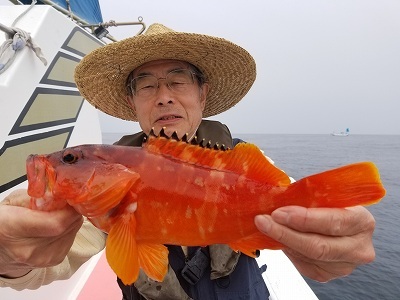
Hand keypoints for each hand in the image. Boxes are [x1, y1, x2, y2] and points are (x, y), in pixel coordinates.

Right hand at [0, 189, 82, 277]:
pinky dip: (69, 229)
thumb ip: (38, 196)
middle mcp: (28, 249)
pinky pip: (71, 239)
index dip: (69, 210)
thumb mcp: (14, 201)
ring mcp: (42, 259)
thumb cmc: (4, 221)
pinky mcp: (53, 261)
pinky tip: (56, 226)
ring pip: (72, 232)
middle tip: (66, 202)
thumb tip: (63, 194)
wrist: (0, 248)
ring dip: (71, 220)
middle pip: (67, 227)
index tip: (71, 198)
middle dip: (71, 211)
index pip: (56, 223)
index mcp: (12, 228)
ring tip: (58, 214)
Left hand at [254, 205, 375, 281]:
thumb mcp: (322, 195)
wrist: (334, 222)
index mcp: (362, 220)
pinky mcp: (329, 275)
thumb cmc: (328, 205)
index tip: (279, 212)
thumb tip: (275, 196)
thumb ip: (305, 197)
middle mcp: (359, 247)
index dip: (304, 218)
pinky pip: (303, 265)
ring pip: (308, 257)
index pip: (334, 222)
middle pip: (319, 246)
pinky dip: (287, 250)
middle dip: (286, 232)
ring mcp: (346, 265)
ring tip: (265, 227)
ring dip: (282, 241)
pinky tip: (278, 238)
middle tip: (264, 221)